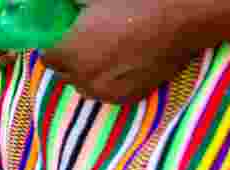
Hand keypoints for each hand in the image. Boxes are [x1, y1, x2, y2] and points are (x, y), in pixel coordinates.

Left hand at [40, 0, 202, 102]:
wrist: (181, 17)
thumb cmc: (136, 1)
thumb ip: (73, 7)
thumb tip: (65, 7)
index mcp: (69, 51)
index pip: (47, 58)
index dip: (55, 48)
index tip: (64, 40)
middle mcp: (82, 76)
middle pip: (64, 74)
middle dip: (70, 62)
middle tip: (86, 46)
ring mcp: (104, 91)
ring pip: (85, 87)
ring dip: (88, 74)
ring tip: (106, 56)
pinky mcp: (126, 98)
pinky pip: (107, 94)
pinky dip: (109, 84)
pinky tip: (123, 66)